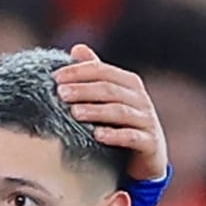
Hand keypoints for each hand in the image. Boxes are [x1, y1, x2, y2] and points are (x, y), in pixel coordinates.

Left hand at [56, 44, 169, 183]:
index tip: (55, 77)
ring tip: (74, 112)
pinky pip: (132, 137)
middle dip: (84, 90)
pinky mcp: (149, 143)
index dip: (80, 71)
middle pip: (110, 90)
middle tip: (61, 93)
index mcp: (129, 84)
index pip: (103, 71)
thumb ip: (95, 74)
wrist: (148, 157)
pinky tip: (98, 135)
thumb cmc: (122, 123)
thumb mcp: (109, 97)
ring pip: (120, 112)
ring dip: (96, 111)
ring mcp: (146, 121)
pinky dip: (115, 135)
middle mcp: (140, 99)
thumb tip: (77, 48)